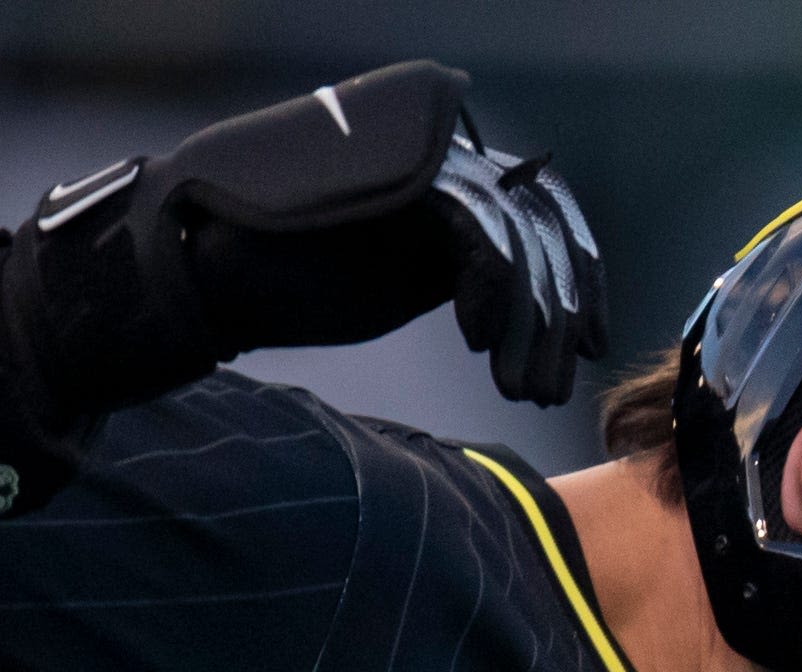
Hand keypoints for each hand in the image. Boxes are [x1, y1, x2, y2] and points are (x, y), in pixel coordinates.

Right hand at [22, 62, 606, 424]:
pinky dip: (489, 293)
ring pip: (518, 235)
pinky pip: (477, 234)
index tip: (586, 346)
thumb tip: (529, 296)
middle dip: (560, 311)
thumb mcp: (405, 282)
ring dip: (528, 320)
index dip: (574, 281)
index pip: (541, 217)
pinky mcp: (400, 178)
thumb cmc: (300, 282)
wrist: (215, 269)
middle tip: (552, 380)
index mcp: (447, 182)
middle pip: (542, 224)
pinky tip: (471, 340)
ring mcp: (422, 162)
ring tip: (517, 382)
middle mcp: (443, 159)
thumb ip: (461, 273)